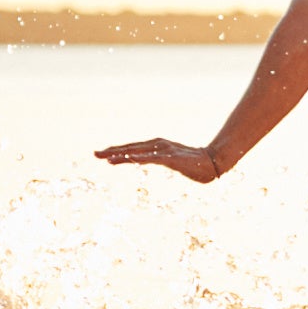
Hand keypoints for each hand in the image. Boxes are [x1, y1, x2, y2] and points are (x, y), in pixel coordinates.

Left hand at [97, 135, 219, 181]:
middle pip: (131, 148)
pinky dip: (140, 158)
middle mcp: (158, 145)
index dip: (117, 151)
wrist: (213, 163)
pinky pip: (152, 158)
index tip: (102, 154)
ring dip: (122, 155)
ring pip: (138, 152)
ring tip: (106, 158)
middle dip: (113, 151)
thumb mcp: (171, 161)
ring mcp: (164, 150)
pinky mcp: (170, 157)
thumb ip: (159, 160)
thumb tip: (148, 161)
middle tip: (95, 154)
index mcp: (157, 145)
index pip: (133, 148)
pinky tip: (130, 160)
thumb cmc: (193, 163)